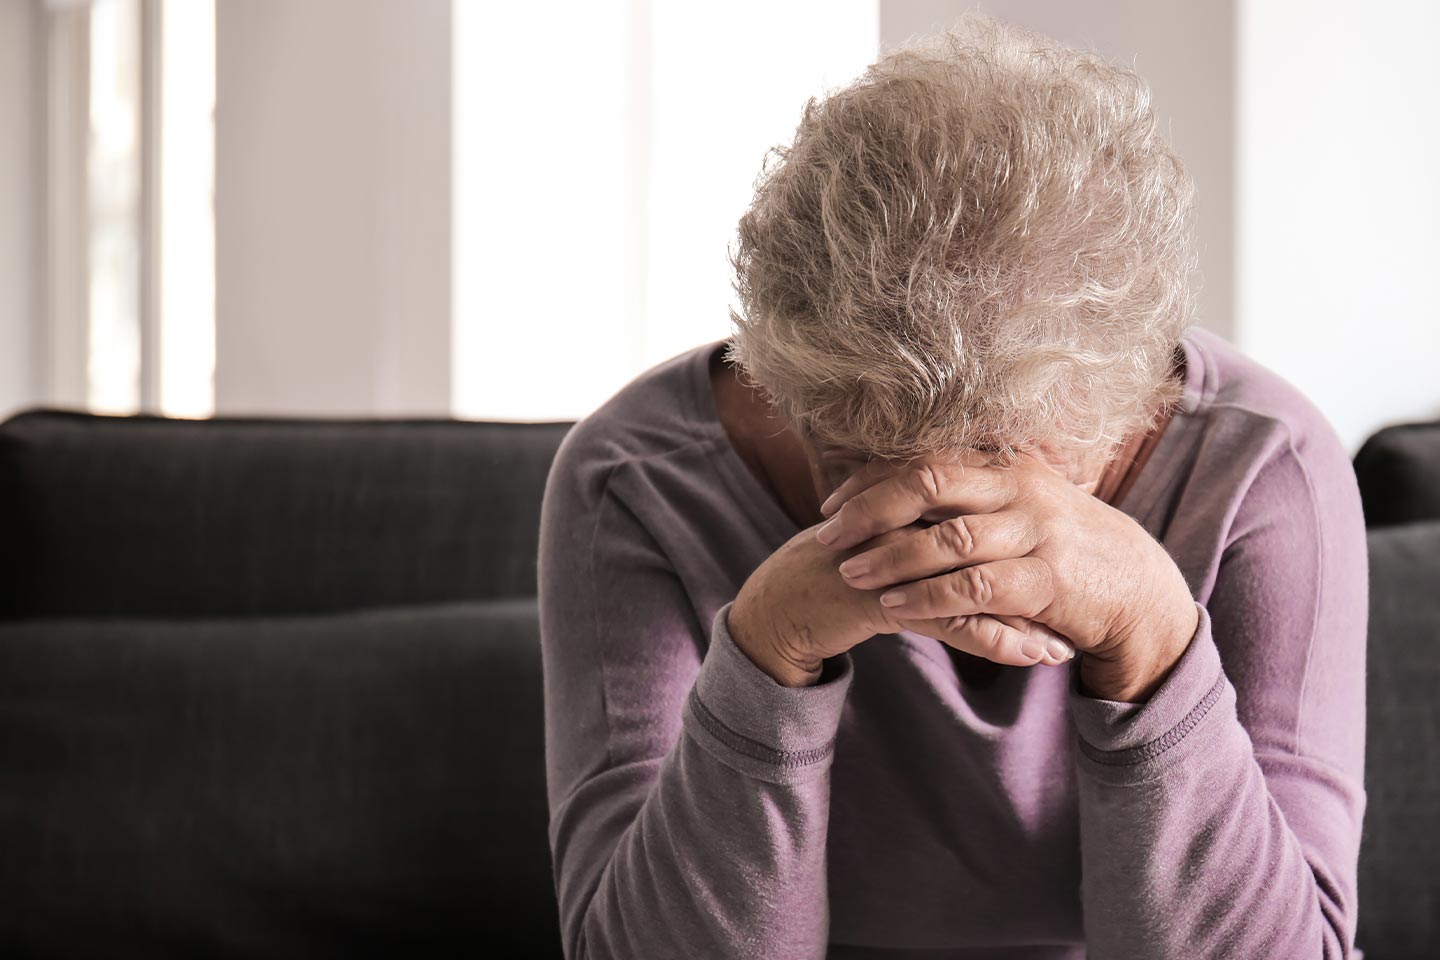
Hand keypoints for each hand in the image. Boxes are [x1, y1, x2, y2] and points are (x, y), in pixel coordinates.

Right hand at [729, 518, 1075, 687]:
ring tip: (1062, 649)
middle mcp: (908, 515)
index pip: (992, 517)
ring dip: (1026, 617)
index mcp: (917, 496)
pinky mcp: (876, 590)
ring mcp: (891, 550)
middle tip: (1085, 615)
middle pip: (994, 542)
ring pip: (977, 579)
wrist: (780, 602)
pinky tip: (1027, 658)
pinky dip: (993, 640)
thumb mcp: (900, 553)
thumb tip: (1001, 554)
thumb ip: (943, 543)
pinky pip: (948, 617)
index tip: (1079, 582)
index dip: (1036, 548)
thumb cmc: (843, 574)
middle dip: (1042, 582)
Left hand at [814, 450, 1199, 701]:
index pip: (925, 459)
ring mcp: (1037, 532)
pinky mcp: (1048, 579)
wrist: (1140, 591)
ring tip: (851, 574)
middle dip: (869, 510)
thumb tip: (899, 488)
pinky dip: (928, 597)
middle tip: (826, 535)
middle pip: (928, 484)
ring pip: (948, 538)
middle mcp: (1021, 488)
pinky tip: (895, 609)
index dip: (871, 480)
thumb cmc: (1067, 548)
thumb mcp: (1023, 505)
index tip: (830, 502)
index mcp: (1007, 465)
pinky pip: (975, 587)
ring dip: (891, 558)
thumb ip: (971, 495)